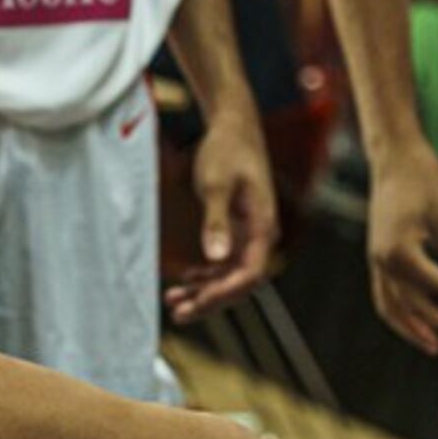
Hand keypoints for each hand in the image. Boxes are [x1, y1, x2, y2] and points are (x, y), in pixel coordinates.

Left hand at [166, 108, 279, 323]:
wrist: (234, 124)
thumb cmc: (227, 150)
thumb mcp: (215, 184)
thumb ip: (216, 222)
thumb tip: (215, 258)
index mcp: (263, 225)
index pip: (250, 274)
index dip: (223, 293)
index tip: (196, 302)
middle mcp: (262, 234)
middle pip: (241, 281)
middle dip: (210, 300)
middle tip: (179, 313)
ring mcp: (252, 232)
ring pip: (232, 274)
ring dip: (206, 291)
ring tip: (174, 303)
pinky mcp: (241, 227)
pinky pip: (227, 261)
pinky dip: (207, 275)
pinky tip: (186, 280)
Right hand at [365, 144, 437, 355]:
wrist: (393, 157)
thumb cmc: (422, 179)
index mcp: (401, 251)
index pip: (436, 285)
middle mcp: (383, 261)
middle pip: (414, 304)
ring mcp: (375, 260)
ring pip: (393, 306)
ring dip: (414, 329)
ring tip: (435, 346)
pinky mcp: (375, 256)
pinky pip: (383, 295)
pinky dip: (397, 314)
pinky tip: (412, 324)